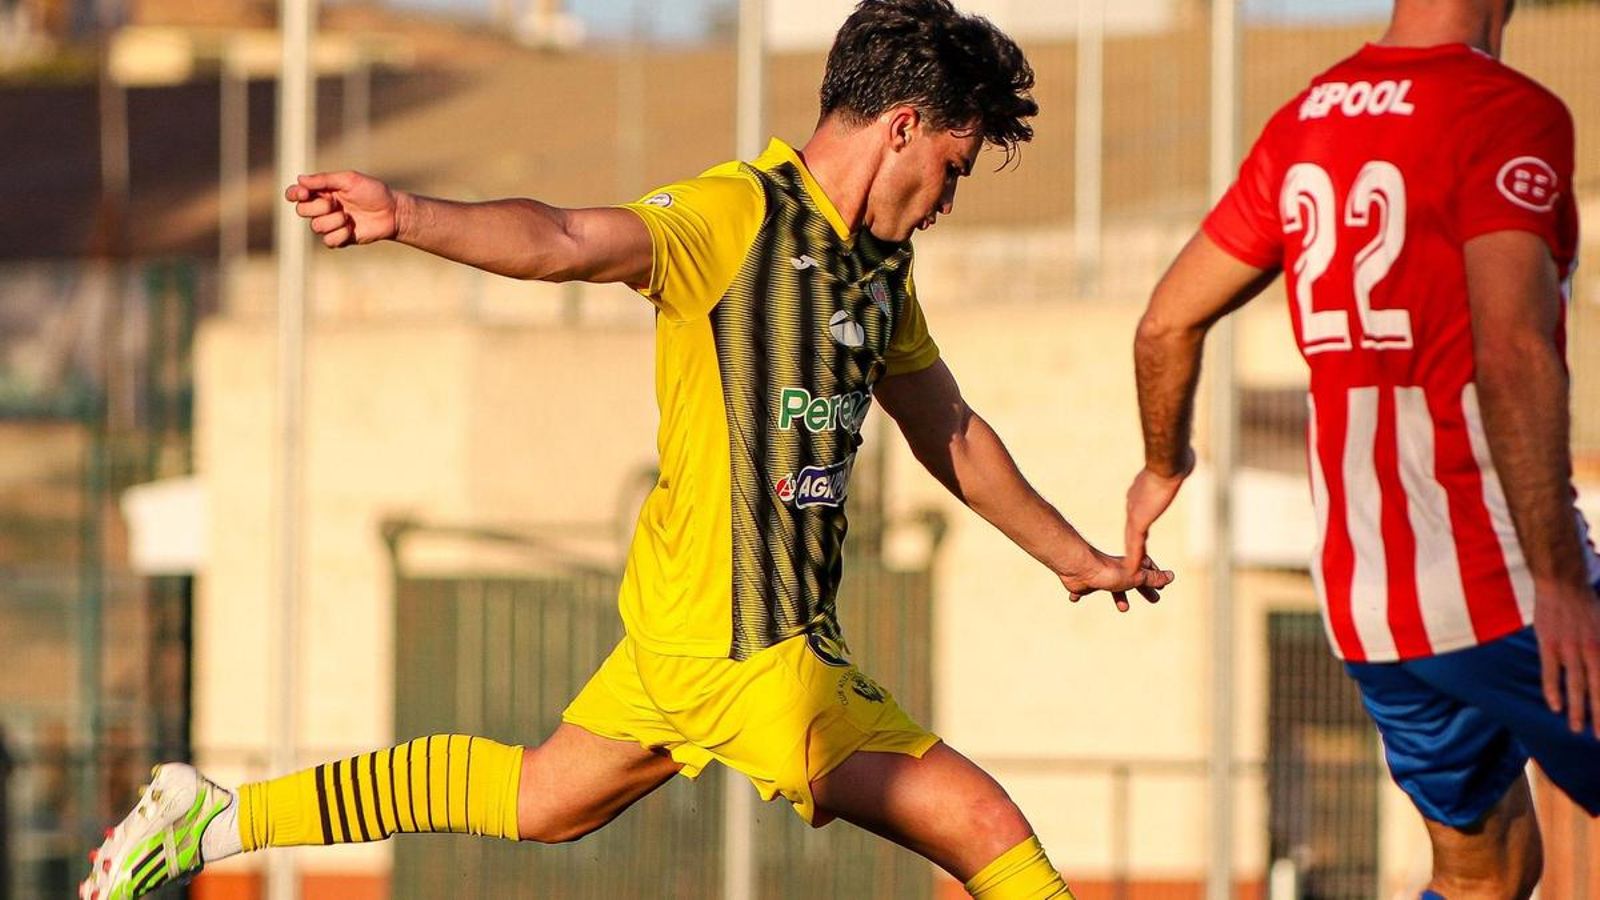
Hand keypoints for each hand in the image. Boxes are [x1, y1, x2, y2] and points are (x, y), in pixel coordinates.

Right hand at [284, 171, 400, 247]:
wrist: (392, 212)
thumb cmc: (373, 192)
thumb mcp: (349, 180)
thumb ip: (324, 180)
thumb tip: (300, 179)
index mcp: (322, 191)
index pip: (296, 194)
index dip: (294, 194)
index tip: (304, 193)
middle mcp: (323, 208)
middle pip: (302, 211)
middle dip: (318, 207)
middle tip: (336, 204)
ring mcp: (331, 224)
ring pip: (315, 226)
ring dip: (333, 221)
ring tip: (348, 217)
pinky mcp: (339, 238)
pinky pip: (328, 241)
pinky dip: (340, 234)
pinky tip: (351, 229)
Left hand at [1061, 548, 1174, 612]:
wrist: (1080, 568)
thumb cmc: (1109, 572)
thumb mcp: (1135, 577)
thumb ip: (1152, 578)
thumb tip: (1172, 576)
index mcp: (1128, 567)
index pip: (1146, 569)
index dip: (1155, 576)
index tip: (1162, 585)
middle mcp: (1114, 570)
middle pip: (1131, 580)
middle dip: (1143, 589)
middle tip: (1155, 600)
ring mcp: (1098, 576)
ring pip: (1110, 586)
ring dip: (1118, 596)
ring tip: (1124, 608)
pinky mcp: (1082, 582)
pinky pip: (1081, 589)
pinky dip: (1079, 594)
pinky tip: (1075, 599)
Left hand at [1123, 450, 1194, 577]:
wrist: (1168, 461)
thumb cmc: (1176, 457)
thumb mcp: (1177, 463)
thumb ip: (1178, 467)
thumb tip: (1186, 460)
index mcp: (1140, 490)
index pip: (1138, 512)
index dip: (1139, 526)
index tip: (1139, 536)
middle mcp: (1134, 502)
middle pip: (1132, 529)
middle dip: (1133, 545)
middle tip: (1132, 560)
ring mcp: (1134, 512)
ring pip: (1131, 540)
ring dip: (1133, 557)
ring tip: (1132, 573)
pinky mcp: (1139, 520)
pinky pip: (1135, 544)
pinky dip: (1134, 559)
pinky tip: (1134, 572)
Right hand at [1533, 578, 1599, 734]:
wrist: (1563, 582)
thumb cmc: (1588, 603)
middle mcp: (1589, 650)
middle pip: (1596, 690)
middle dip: (1599, 715)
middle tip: (1599, 737)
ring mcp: (1568, 648)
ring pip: (1575, 685)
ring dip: (1576, 709)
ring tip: (1576, 728)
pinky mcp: (1548, 643)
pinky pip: (1550, 671)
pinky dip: (1552, 690)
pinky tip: (1554, 706)